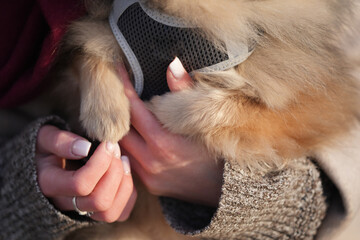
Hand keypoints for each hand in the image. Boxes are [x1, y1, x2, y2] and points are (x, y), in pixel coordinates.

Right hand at [35, 126, 136, 221]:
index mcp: (50, 184)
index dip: (100, 163)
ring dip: (124, 184)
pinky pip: (120, 213)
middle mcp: (65, 203)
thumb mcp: (45, 137)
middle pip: (99, 201)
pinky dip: (128, 193)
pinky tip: (124, 172)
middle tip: (115, 149)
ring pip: (110, 212)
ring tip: (123, 160)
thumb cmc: (49, 147)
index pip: (80, 184)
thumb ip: (60, 141)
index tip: (107, 143)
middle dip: (114, 172)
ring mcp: (82, 210)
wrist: (46, 162)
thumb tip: (85, 148)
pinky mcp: (98, 212)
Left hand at [119, 58, 223, 206]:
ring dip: (121, 129)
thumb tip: (172, 64)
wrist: (227, 189)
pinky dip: (130, 147)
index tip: (116, 69)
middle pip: (121, 129)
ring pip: (122, 147)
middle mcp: (150, 160)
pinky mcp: (150, 185)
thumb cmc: (218, 150)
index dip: (124, 87)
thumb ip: (184, 91)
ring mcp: (148, 175)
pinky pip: (131, 161)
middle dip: (118, 109)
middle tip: (117, 92)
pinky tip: (135, 137)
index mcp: (163, 141)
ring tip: (122, 113)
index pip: (133, 109)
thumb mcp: (203, 119)